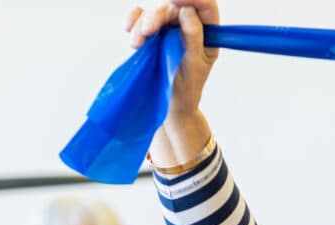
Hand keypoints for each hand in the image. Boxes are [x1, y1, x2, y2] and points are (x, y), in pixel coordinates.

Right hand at [126, 0, 218, 164]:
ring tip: (137, 44)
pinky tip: (127, 29)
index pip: (205, 6)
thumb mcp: (196, 65)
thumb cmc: (188, 86)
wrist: (172, 103)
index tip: (176, 0)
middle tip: (149, 31)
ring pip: (154, 12)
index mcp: (207, 31)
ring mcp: (169, 27)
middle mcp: (188, 25)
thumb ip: (194, 37)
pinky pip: (140, 17)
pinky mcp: (152, 32)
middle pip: (174, 7)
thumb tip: (186, 11)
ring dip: (142, 23)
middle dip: (158, 15)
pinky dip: (132, 19)